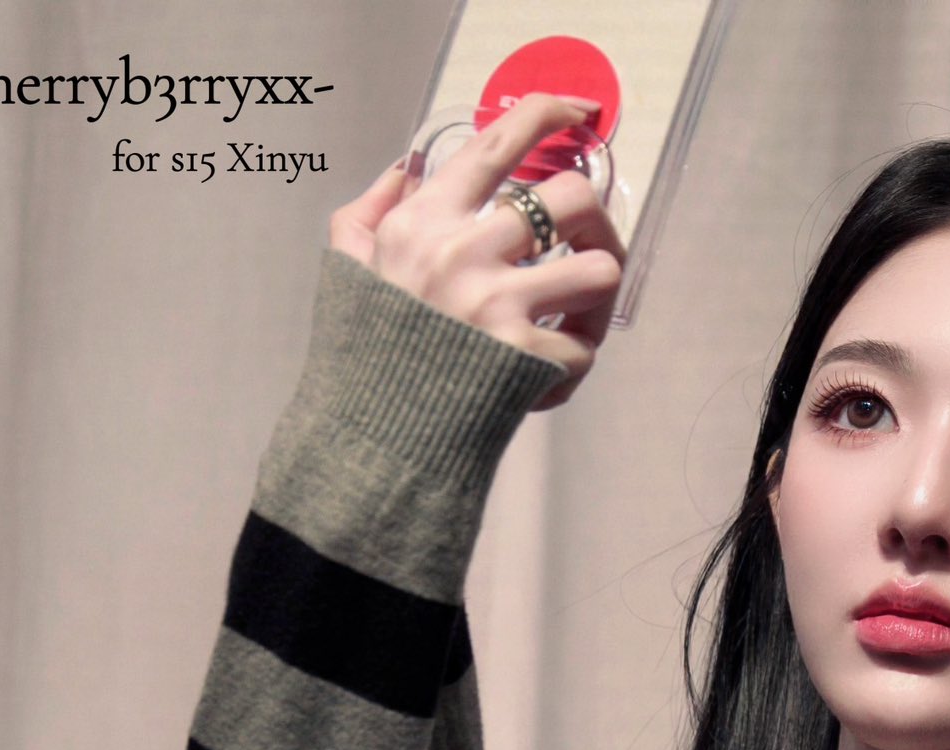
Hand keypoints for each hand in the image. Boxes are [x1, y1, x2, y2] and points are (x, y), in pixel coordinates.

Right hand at [327, 93, 627, 411]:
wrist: (371, 437)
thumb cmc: (364, 351)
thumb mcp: (348, 267)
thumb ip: (373, 209)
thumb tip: (406, 165)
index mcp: (426, 220)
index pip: (499, 141)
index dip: (549, 112)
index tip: (578, 113)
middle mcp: (463, 251)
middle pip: (575, 197)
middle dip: (597, 221)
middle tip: (589, 247)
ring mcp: (497, 304)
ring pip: (601, 269)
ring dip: (598, 296)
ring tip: (573, 316)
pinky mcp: (524, 358)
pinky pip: (585, 346)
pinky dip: (574, 362)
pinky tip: (547, 372)